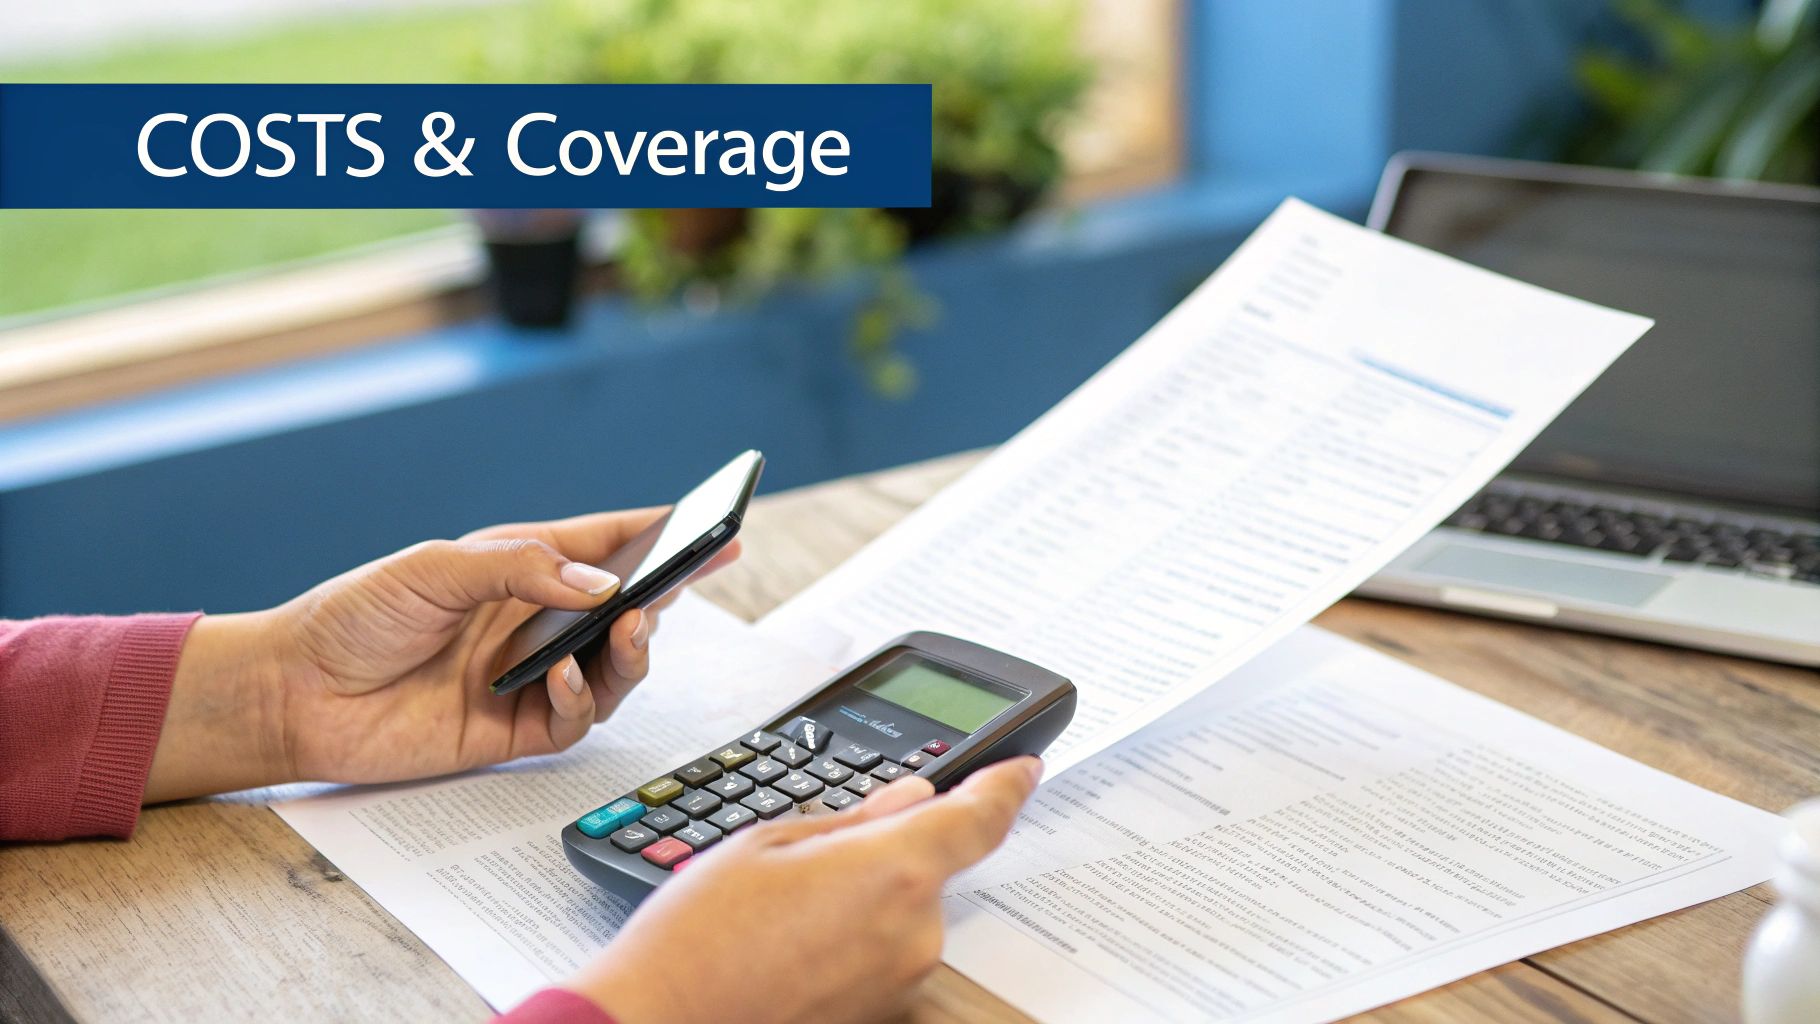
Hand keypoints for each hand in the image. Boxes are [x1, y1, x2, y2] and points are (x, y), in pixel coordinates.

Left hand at [145, 509, 737, 801]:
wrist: (293, 694)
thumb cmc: (352, 617)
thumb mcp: (435, 568)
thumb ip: (522, 571)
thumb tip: (601, 588)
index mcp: (518, 569)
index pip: (604, 546)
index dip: (660, 536)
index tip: (714, 525)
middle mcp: (533, 623)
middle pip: (624, 609)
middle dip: (667, 593)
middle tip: (690, 578)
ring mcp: (527, 677)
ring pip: (614, 669)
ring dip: (634, 652)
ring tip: (633, 632)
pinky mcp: (513, 729)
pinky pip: (573, 718)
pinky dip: (580, 699)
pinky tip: (558, 678)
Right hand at [568, 757, 1043, 1023]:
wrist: (661, 1023)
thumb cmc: (698, 938)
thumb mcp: (768, 844)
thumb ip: (854, 819)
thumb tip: (907, 800)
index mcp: (894, 871)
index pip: (979, 818)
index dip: (1006, 786)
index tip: (1024, 768)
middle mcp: (914, 933)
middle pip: (926, 871)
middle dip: (882, 856)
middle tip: (805, 869)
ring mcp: (900, 984)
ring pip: (900, 917)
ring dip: (861, 906)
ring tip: (781, 919)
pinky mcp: (881, 1017)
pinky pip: (882, 961)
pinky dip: (849, 947)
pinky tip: (790, 951)